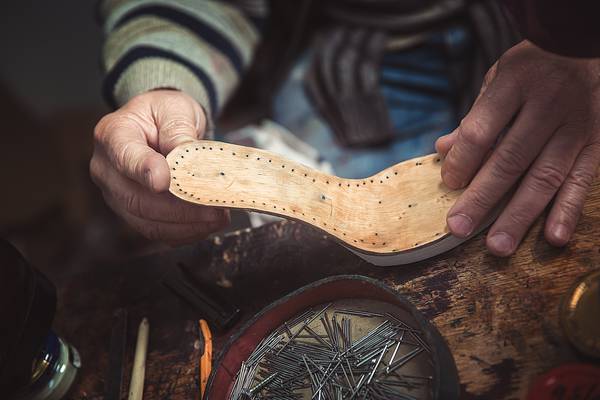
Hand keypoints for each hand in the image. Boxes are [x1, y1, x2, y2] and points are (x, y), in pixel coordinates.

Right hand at [90, 90, 228, 244]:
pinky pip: (156, 231)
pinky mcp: (132, 213)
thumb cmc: (164, 115)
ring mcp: (116, 195)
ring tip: (217, 218)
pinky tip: (207, 225)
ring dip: (186, 225)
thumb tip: (186, 156)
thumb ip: (179, 130)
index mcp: (112, 135)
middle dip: (179, 209)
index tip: (166, 181)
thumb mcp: (175, 108)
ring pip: (147, 222)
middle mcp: (107, 169)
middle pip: (137, 200)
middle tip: (214, 208)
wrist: (158, 126)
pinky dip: (184, 232)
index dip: (145, 171)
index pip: (125, 158)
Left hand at [436, 40, 599, 255]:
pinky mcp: (598, 141)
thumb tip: (443, 150)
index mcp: (515, 84)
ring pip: (545, 177)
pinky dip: (568, 210)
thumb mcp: (498, 79)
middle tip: (458, 228)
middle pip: (510, 160)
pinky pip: (583, 179)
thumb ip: (474, 117)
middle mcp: (548, 105)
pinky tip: (554, 237)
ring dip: (520, 215)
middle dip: (482, 198)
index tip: (448, 183)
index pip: (481, 130)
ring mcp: (577, 125)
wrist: (585, 43)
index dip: (462, 161)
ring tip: (498, 246)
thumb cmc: (532, 67)